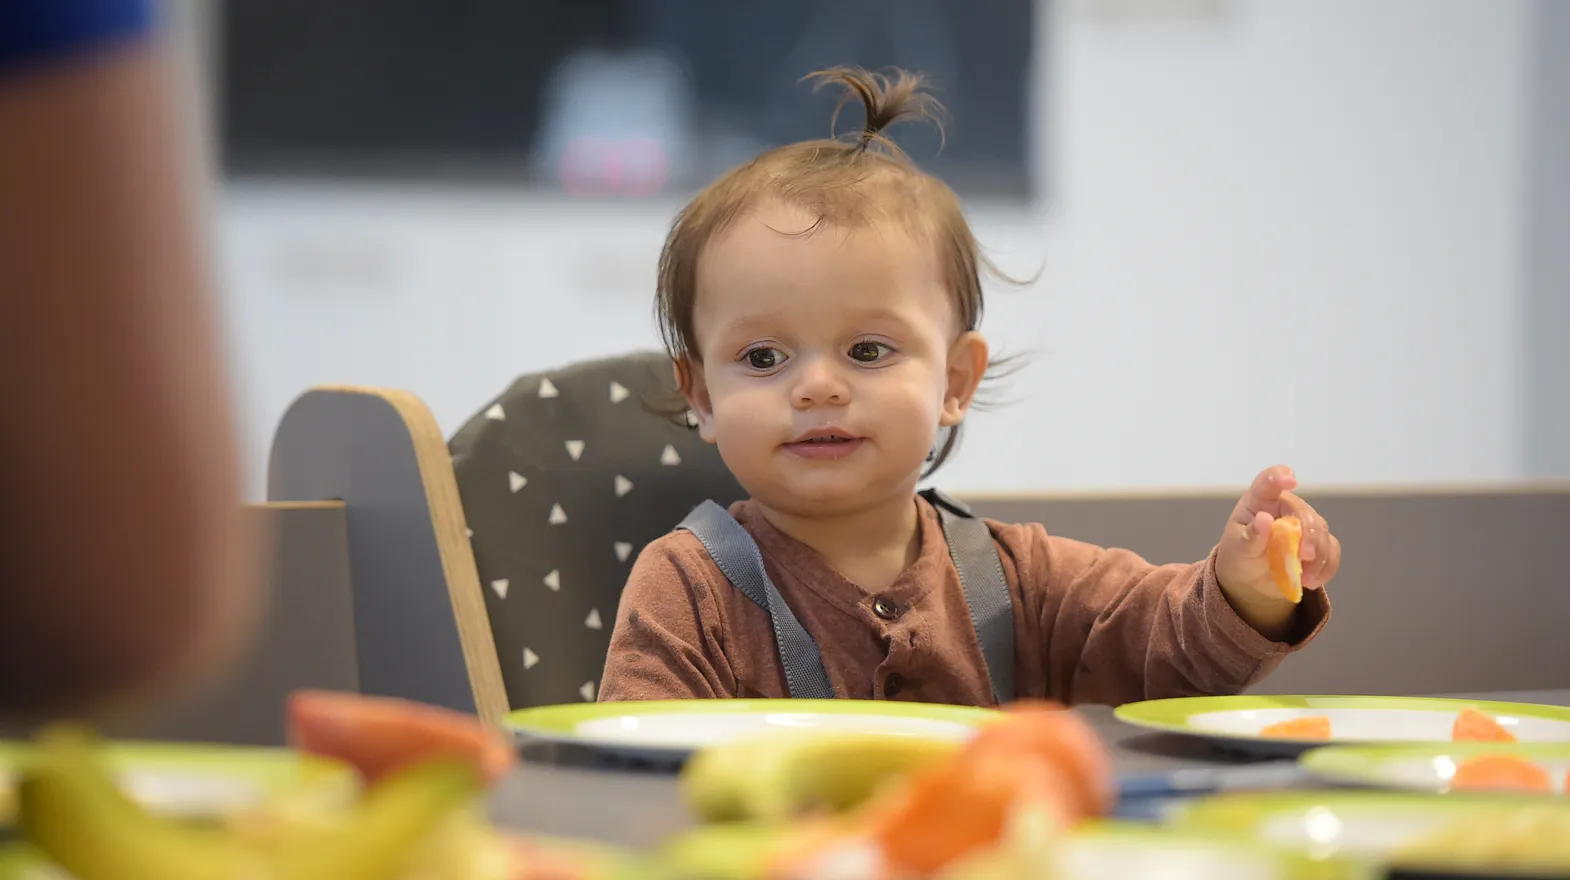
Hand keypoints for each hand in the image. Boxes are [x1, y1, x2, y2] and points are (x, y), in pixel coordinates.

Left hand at [1215, 465, 1340, 638]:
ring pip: (1321, 532)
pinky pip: (1331, 551)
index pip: (1268, 481)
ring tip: (1304, 578)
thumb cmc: (1239, 555)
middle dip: (1309, 534)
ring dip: (1318, 556)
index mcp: (1260, 501)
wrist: (1250, 580)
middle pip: (1304, 513)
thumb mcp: (1237, 549)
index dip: (1279, 476)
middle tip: (1304, 557)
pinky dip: (1326, 567)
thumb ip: (1251, 537)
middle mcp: (1285, 508)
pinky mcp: (1318, 544)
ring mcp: (1304, 525)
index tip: (1290, 480)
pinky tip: (1312, 581)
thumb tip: (1264, 519)